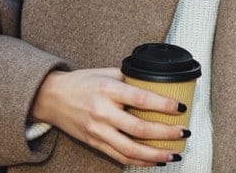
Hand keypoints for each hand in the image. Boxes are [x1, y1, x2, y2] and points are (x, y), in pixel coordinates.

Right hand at [29, 68, 187, 165]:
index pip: (140, 99)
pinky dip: (139, 161)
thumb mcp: (106, 73)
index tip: (180, 107)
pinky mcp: (94, 143)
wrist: (51, 97)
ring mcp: (97, 130)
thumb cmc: (82, 82)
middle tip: (183, 133)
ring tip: (174, 154)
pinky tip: (155, 161)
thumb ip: (130, 81)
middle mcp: (102, 112)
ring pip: (130, 149)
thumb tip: (157, 88)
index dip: (163, 105)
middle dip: (165, 133)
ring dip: (155, 154)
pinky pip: (119, 156)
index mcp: (107, 90)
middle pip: (138, 128)